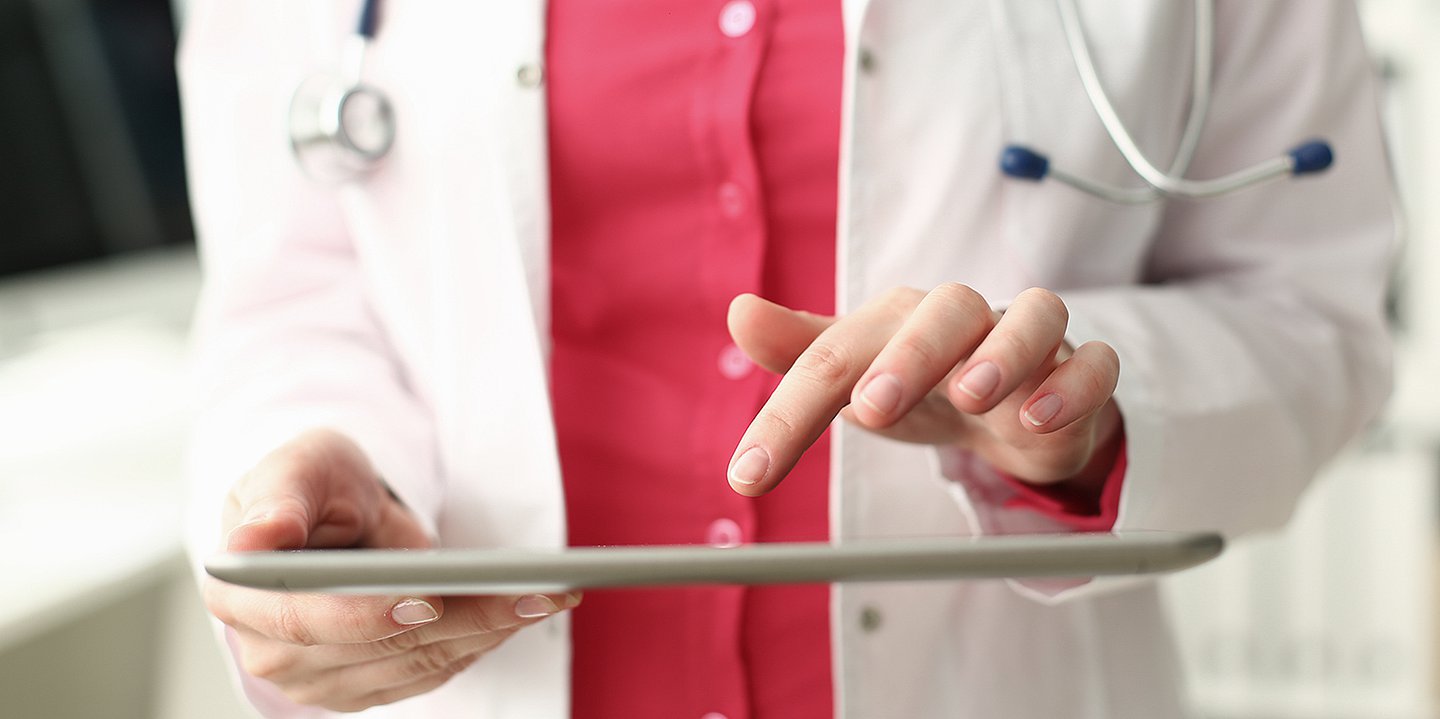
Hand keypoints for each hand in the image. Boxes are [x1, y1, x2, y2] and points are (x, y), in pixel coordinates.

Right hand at [203, 429, 580, 711]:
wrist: (325, 514)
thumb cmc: (309, 483)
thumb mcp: (296, 467)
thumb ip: (276, 501)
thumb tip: (253, 540)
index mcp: (240, 596)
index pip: (306, 620)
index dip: (367, 617)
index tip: (428, 601)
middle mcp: (272, 652)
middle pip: (381, 648)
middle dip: (464, 619)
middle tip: (532, 592)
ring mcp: (317, 678)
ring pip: (417, 664)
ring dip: (489, 632)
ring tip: (546, 597)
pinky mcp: (362, 686)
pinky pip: (430, 672)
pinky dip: (482, 643)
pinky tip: (521, 612)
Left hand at [725, 284, 1121, 495]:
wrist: (1010, 404)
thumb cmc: (921, 384)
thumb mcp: (856, 377)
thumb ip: (802, 356)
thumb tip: (740, 311)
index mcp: (896, 322)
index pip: (834, 357)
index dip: (789, 414)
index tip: (749, 476)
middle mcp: (963, 321)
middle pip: (942, 311)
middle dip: (908, 356)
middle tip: (872, 408)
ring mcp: (1029, 342)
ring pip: (1032, 317)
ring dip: (1003, 352)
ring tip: (974, 394)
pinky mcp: (1081, 373)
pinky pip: (1094, 364)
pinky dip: (1073, 387)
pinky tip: (1039, 419)